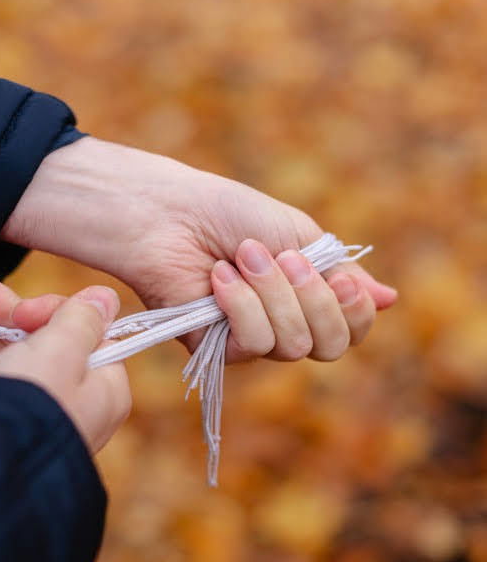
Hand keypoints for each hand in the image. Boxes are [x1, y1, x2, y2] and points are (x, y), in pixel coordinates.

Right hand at [0, 267, 130, 452]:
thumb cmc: (35, 406)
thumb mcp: (63, 351)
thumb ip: (80, 320)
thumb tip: (105, 298)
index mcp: (102, 388)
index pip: (84, 332)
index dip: (50, 311)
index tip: (23, 310)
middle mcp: (71, 401)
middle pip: (39, 339)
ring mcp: (32, 411)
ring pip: (5, 354)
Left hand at [1, 138, 396, 362]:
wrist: (171, 212)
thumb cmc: (230, 215)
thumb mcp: (299, 236)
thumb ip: (341, 271)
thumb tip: (390, 299)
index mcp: (307, 297)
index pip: (351, 329)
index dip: (354, 311)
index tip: (341, 278)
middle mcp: (284, 324)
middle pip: (330, 346)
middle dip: (313, 298)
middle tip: (282, 257)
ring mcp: (251, 340)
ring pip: (294, 345)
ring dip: (272, 292)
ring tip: (242, 255)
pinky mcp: (218, 349)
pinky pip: (254, 344)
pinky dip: (241, 305)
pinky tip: (218, 277)